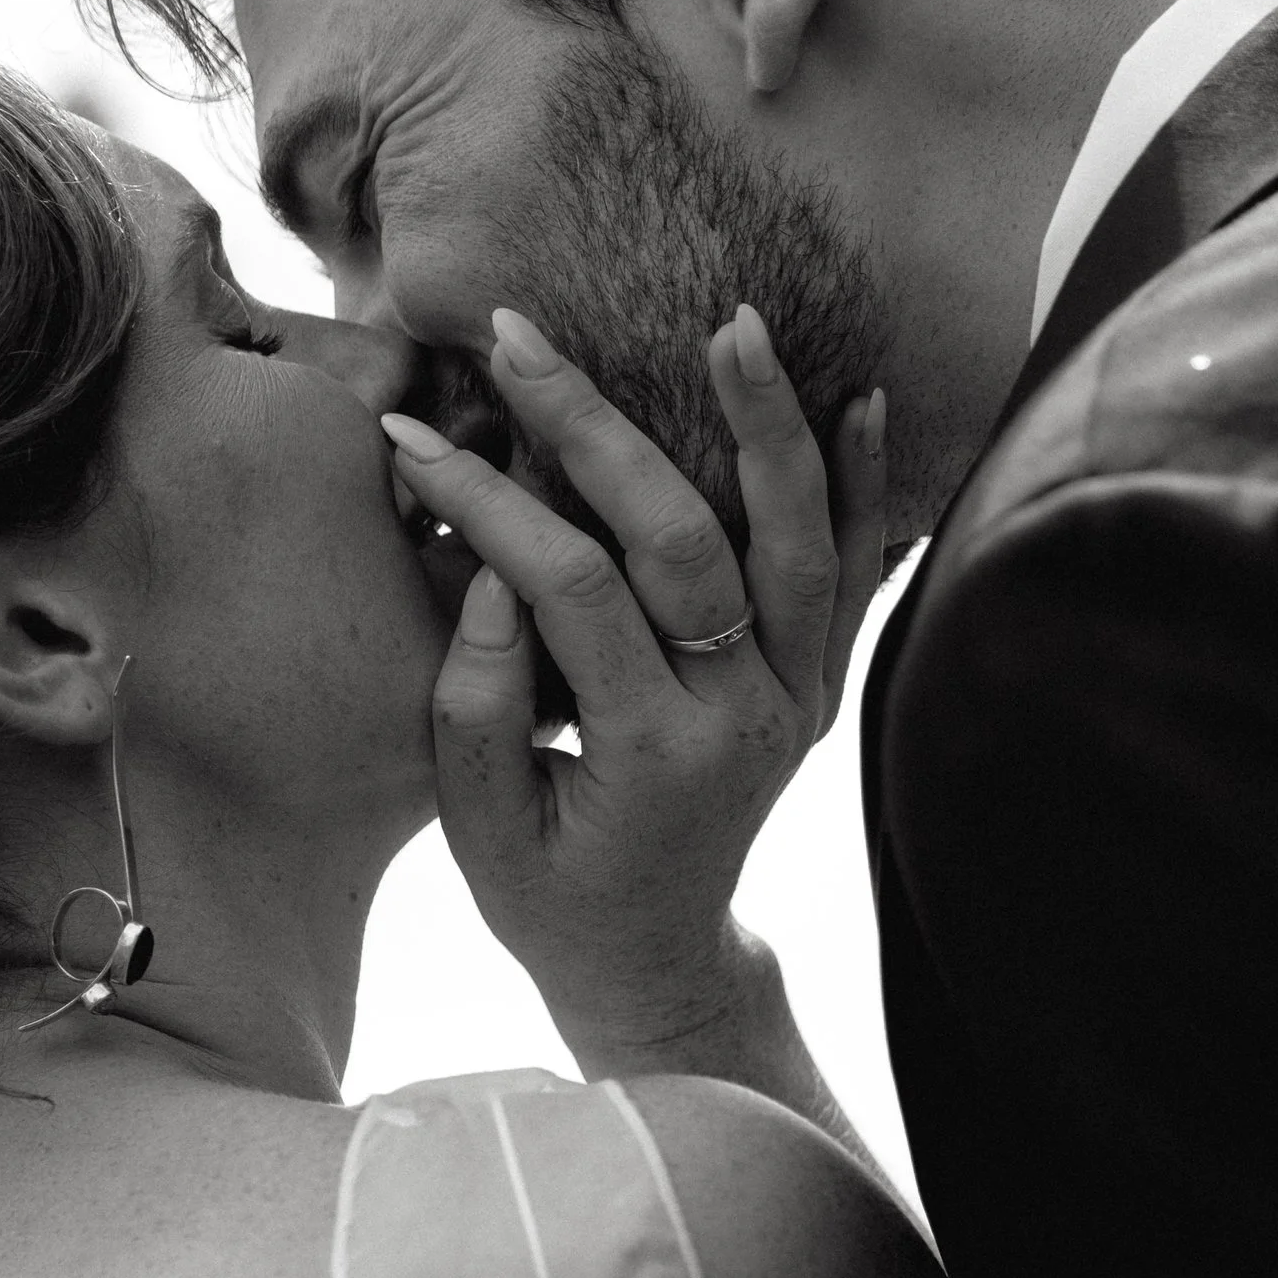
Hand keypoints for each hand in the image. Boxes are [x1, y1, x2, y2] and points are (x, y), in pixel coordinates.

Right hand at [388, 303, 885, 1068]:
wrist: (655, 954)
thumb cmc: (549, 890)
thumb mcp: (481, 824)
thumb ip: (479, 702)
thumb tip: (495, 567)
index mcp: (653, 756)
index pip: (575, 593)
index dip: (491, 504)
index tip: (413, 435)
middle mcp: (746, 720)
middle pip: (685, 542)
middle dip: (596, 426)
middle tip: (521, 336)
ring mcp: (799, 699)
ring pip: (800, 542)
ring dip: (768, 426)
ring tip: (733, 323)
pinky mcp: (821, 683)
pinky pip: (854, 574)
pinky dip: (864, 487)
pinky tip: (863, 395)